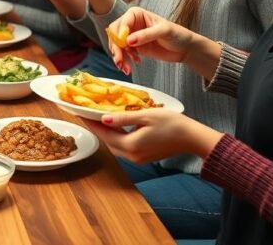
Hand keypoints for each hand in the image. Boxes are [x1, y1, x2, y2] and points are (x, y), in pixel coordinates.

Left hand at [82, 109, 222, 163]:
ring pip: (115, 146)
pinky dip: (117, 137)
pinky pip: (124, 148)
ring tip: (99, 118)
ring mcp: (138, 158)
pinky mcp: (144, 157)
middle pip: (107, 142)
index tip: (79, 113)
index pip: (104, 134)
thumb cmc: (172, 124)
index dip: (91, 123)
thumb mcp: (146, 116)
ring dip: (107, 133)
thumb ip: (123, 118)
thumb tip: (103, 118)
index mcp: (131, 145)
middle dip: (97, 128)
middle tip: (87, 114)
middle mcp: (132, 155)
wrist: (193, 138)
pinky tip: (116, 126)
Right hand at [107, 7, 216, 75]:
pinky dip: (124, 61)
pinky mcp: (133, 48)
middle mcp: (131, 24)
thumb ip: (146, 35)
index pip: (122, 23)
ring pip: (116, 46)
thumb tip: (128, 40)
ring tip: (126, 68)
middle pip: (115, 35)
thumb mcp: (163, 31)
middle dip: (116, 48)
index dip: (119, 34)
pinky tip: (132, 66)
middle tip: (120, 61)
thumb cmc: (177, 34)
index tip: (124, 45)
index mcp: (136, 14)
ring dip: (119, 57)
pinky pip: (122, 54)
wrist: (184, 48)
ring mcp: (131, 36)